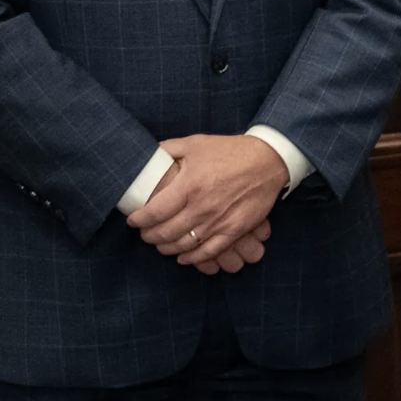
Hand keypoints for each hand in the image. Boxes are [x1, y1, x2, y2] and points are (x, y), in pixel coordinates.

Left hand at [127, 134, 288, 266]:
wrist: (268, 161)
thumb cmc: (230, 151)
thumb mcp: (195, 143)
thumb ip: (168, 150)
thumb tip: (147, 155)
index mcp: (189, 185)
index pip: (154, 212)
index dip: (139, 220)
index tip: (133, 221)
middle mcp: (201, 207)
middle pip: (166, 232)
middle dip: (150, 236)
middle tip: (145, 234)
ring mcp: (219, 221)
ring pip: (184, 244)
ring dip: (167, 248)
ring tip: (160, 245)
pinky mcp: (235, 230)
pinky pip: (209, 251)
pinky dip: (193, 258)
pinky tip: (183, 257)